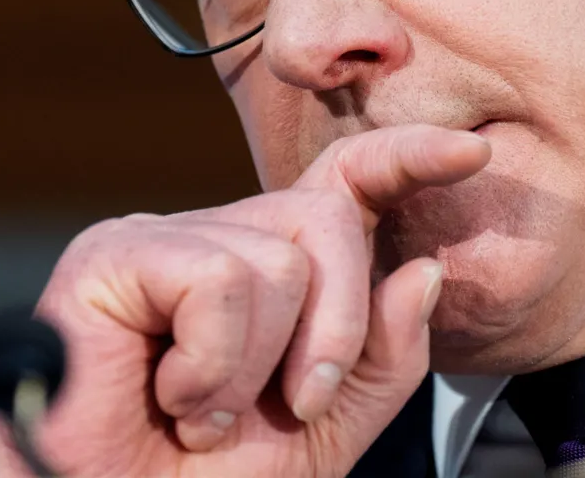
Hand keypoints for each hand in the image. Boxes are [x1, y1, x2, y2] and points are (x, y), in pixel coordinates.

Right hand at [0, 125, 490, 477]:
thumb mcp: (327, 432)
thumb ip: (381, 360)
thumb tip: (420, 272)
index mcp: (271, 268)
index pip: (345, 182)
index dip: (406, 157)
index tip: (473, 153)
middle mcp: (217, 237)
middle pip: (324, 216)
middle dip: (334, 327)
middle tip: (292, 406)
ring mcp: (160, 238)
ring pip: (276, 257)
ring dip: (254, 368)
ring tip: (204, 414)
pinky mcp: (111, 256)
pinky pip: (216, 277)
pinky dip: (211, 362)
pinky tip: (172, 398)